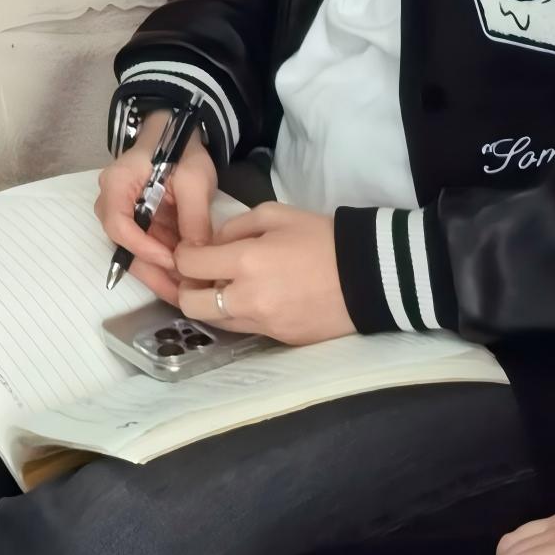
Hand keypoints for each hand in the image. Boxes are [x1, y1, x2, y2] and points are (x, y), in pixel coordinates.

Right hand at [96, 121, 220, 301]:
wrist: (178, 132)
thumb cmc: (182, 150)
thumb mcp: (194, 181)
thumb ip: (194, 218)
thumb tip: (197, 258)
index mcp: (117, 185)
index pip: (119, 225)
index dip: (144, 248)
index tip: (175, 262)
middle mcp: (112, 202)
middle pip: (123, 245)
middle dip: (152, 271)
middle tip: (181, 295)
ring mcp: (125, 213)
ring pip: (134, 250)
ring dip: (160, 272)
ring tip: (187, 292)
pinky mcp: (140, 221)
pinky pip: (147, 246)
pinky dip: (166, 263)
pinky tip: (186, 278)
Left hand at [174, 201, 348, 346]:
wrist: (372, 276)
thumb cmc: (322, 238)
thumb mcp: (274, 215)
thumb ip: (233, 227)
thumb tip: (212, 244)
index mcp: (245, 262)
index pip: (188, 264)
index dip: (182, 255)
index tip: (193, 250)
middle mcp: (249, 299)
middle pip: (189, 304)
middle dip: (186, 287)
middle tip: (200, 274)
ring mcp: (266, 324)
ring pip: (215, 321)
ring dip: (211, 304)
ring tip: (228, 286)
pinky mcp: (282, 339)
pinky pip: (245, 328)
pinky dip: (240, 314)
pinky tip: (256, 297)